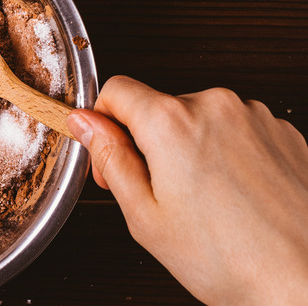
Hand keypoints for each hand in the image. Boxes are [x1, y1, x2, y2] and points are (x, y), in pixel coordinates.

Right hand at [67, 76, 307, 304]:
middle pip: (157, 107)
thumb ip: (108, 157)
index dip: (103, 122)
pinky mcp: (281, 131)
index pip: (115, 90)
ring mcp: (254, 115)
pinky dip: (226, 154)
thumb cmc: (230, 259)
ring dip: (189, 149)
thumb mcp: (144, 214)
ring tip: (204, 202)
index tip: (110, 151)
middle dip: (147, 143)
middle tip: (158, 195)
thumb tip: (85, 123)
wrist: (304, 281)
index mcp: (171, 122)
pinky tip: (233, 197)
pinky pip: (235, 130)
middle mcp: (215, 106)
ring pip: (197, 120)